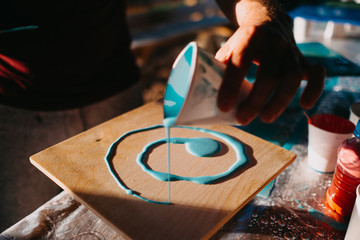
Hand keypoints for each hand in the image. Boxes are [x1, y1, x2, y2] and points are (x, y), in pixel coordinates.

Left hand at [215, 4, 324, 124]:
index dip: (231, 86)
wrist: (269, 22)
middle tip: (243, 119)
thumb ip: (221, 69)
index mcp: (250, 38)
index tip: (223, 107)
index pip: (240, 63)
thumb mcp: (229, 48)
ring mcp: (292, 52)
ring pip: (292, 77)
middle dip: (255, 101)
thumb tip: (208, 97)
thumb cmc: (244, 43)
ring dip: (280, 101)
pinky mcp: (304, 60)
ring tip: (266, 118)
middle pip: (269, 75)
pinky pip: (317, 74)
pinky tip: (305, 105)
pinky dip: (314, 90)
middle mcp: (274, 44)